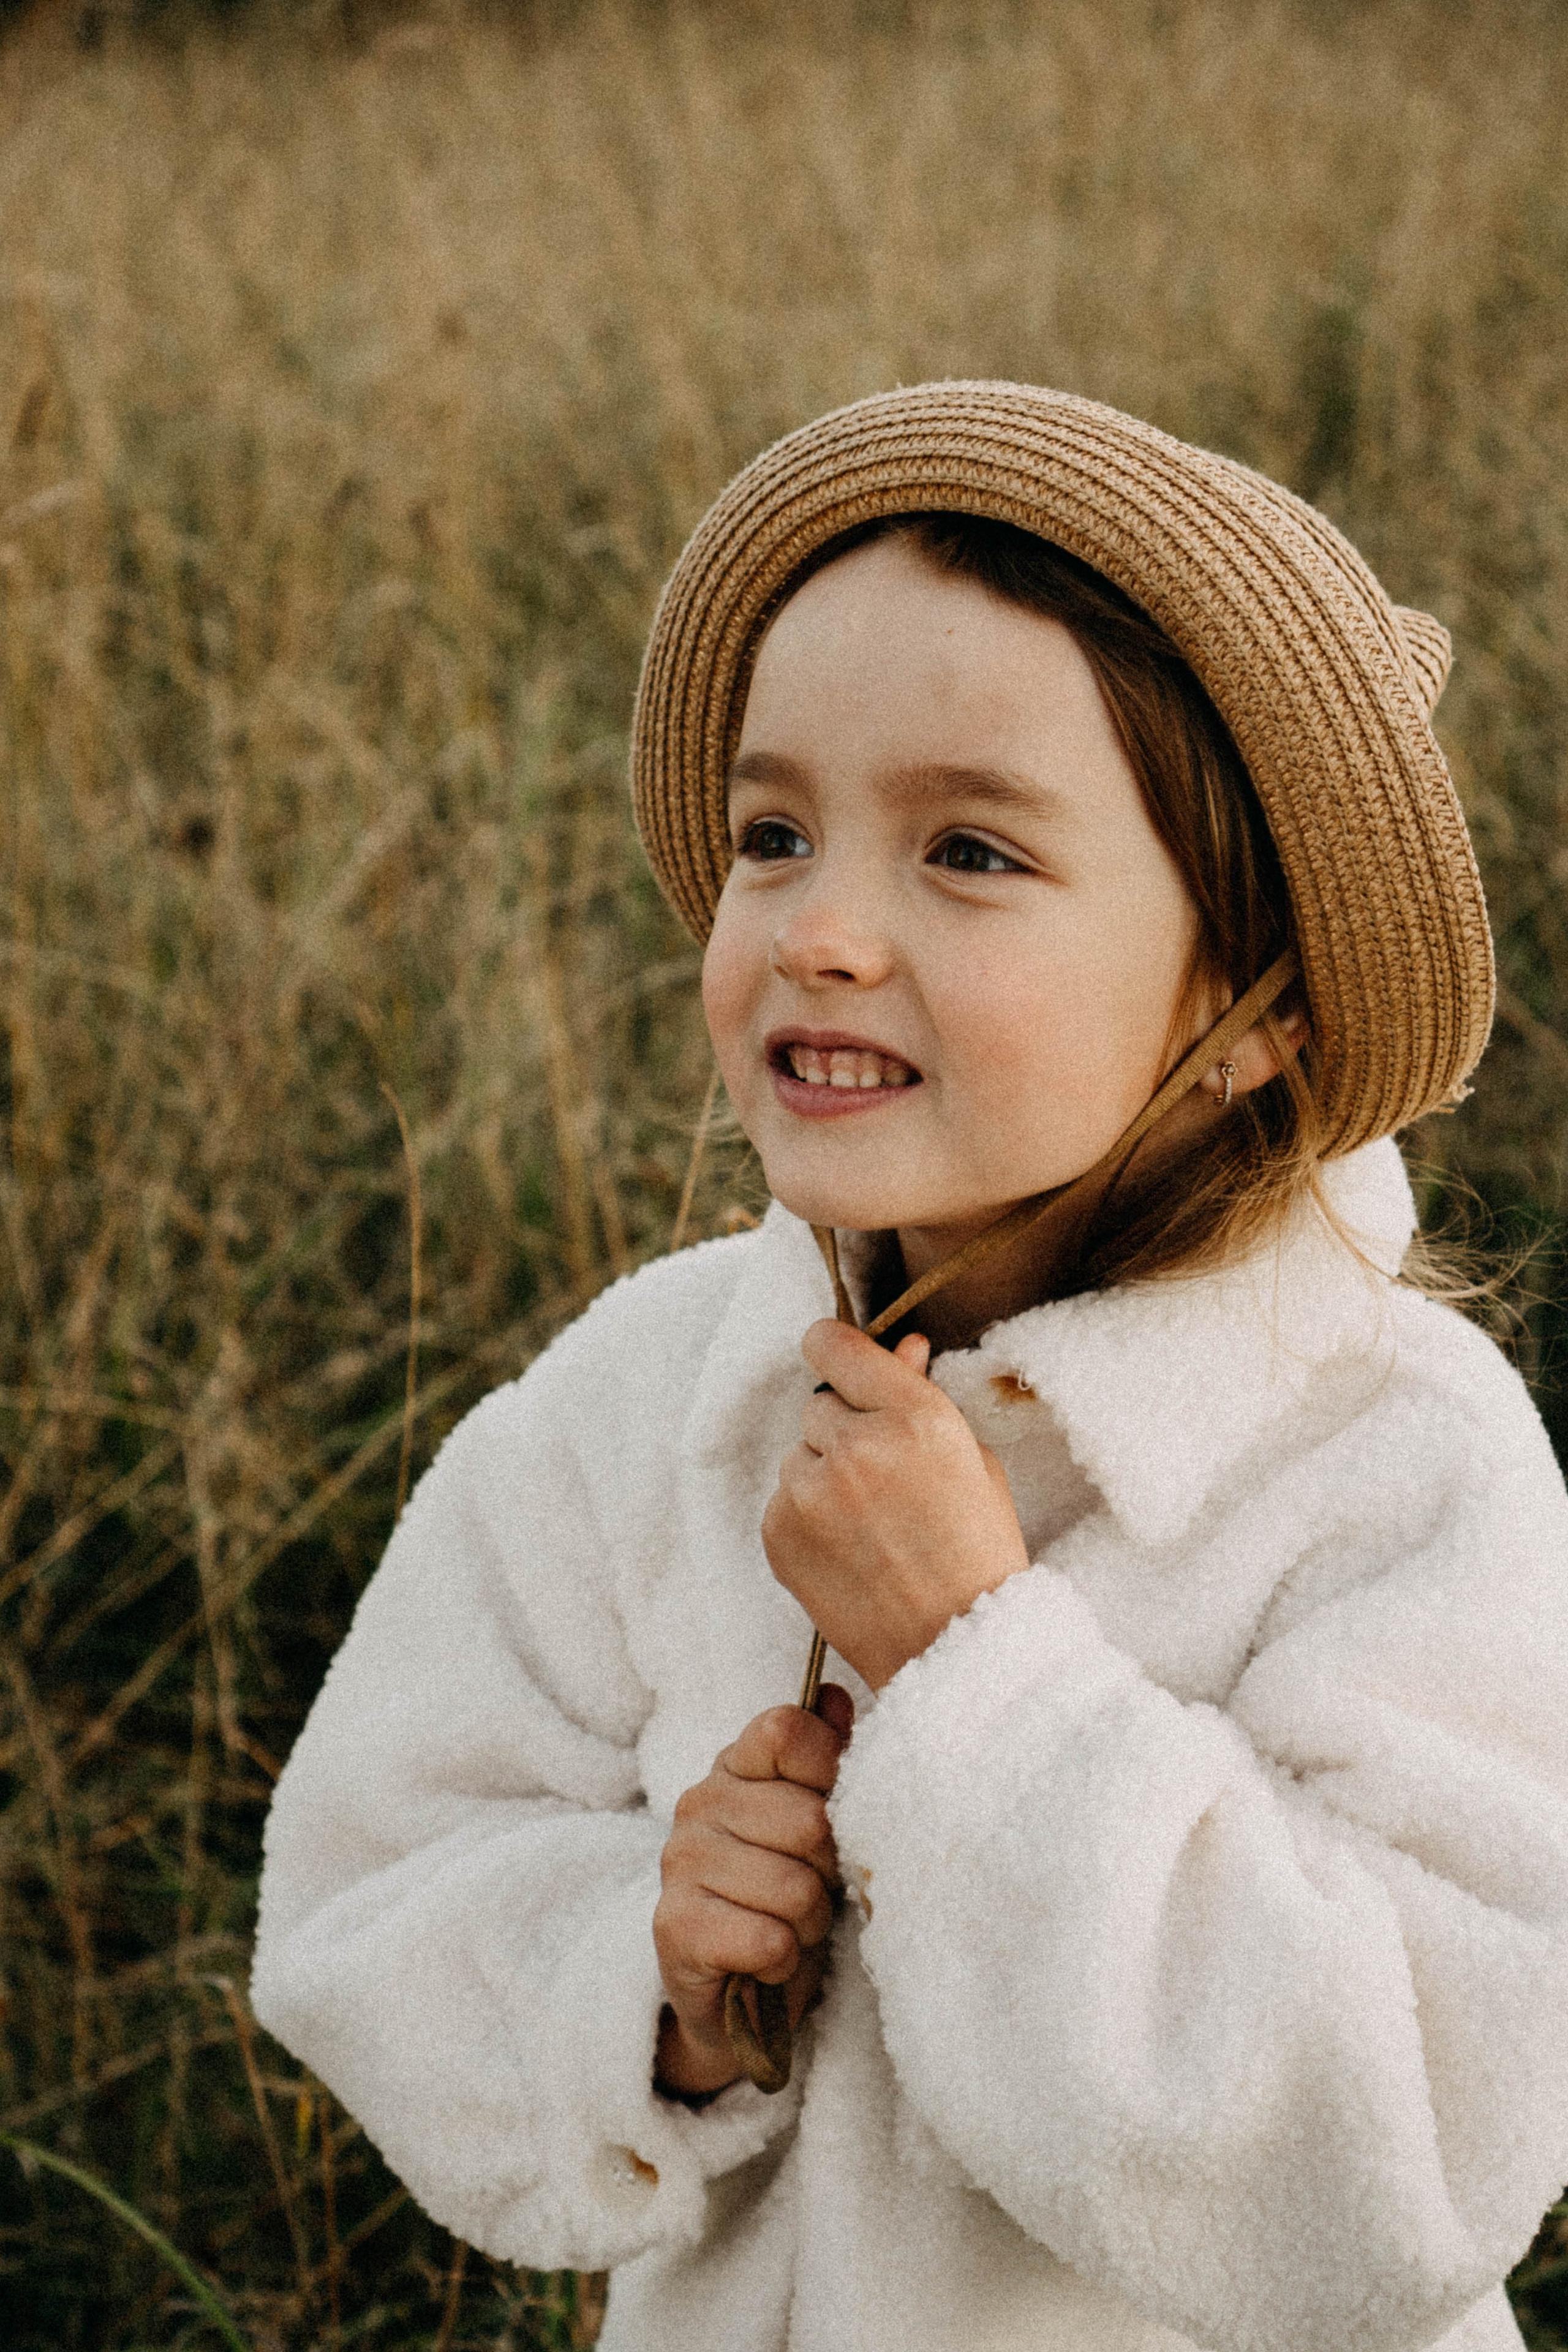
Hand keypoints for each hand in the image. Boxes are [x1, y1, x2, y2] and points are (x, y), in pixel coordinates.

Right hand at [653, 1690, 852, 2097]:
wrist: (740, 1993)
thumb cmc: (787, 1891)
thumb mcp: (817, 1820)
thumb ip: (826, 1753)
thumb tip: (832, 1696)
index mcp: (735, 1763)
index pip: (787, 1731)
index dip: (830, 1774)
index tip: (829, 1810)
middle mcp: (698, 1802)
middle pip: (808, 1820)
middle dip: (827, 1869)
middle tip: (809, 1887)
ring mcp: (679, 1863)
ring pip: (794, 1887)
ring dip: (807, 1921)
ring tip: (788, 1924)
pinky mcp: (675, 1928)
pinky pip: (768, 1940)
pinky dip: (783, 1958)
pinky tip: (766, 1957)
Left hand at [763, 1323, 1030, 1690]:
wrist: (957, 1650)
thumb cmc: (978, 1553)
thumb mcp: (973, 1462)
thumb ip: (925, 1399)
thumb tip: (904, 1345)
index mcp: (916, 1417)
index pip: (835, 1344)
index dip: (836, 1350)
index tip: (839, 1362)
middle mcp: (857, 1447)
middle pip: (818, 1405)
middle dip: (846, 1431)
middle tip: (886, 1480)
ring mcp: (811, 1493)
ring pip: (799, 1455)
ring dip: (824, 1477)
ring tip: (872, 1526)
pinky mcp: (779, 1535)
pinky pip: (783, 1502)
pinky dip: (807, 1520)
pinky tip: (849, 1552)